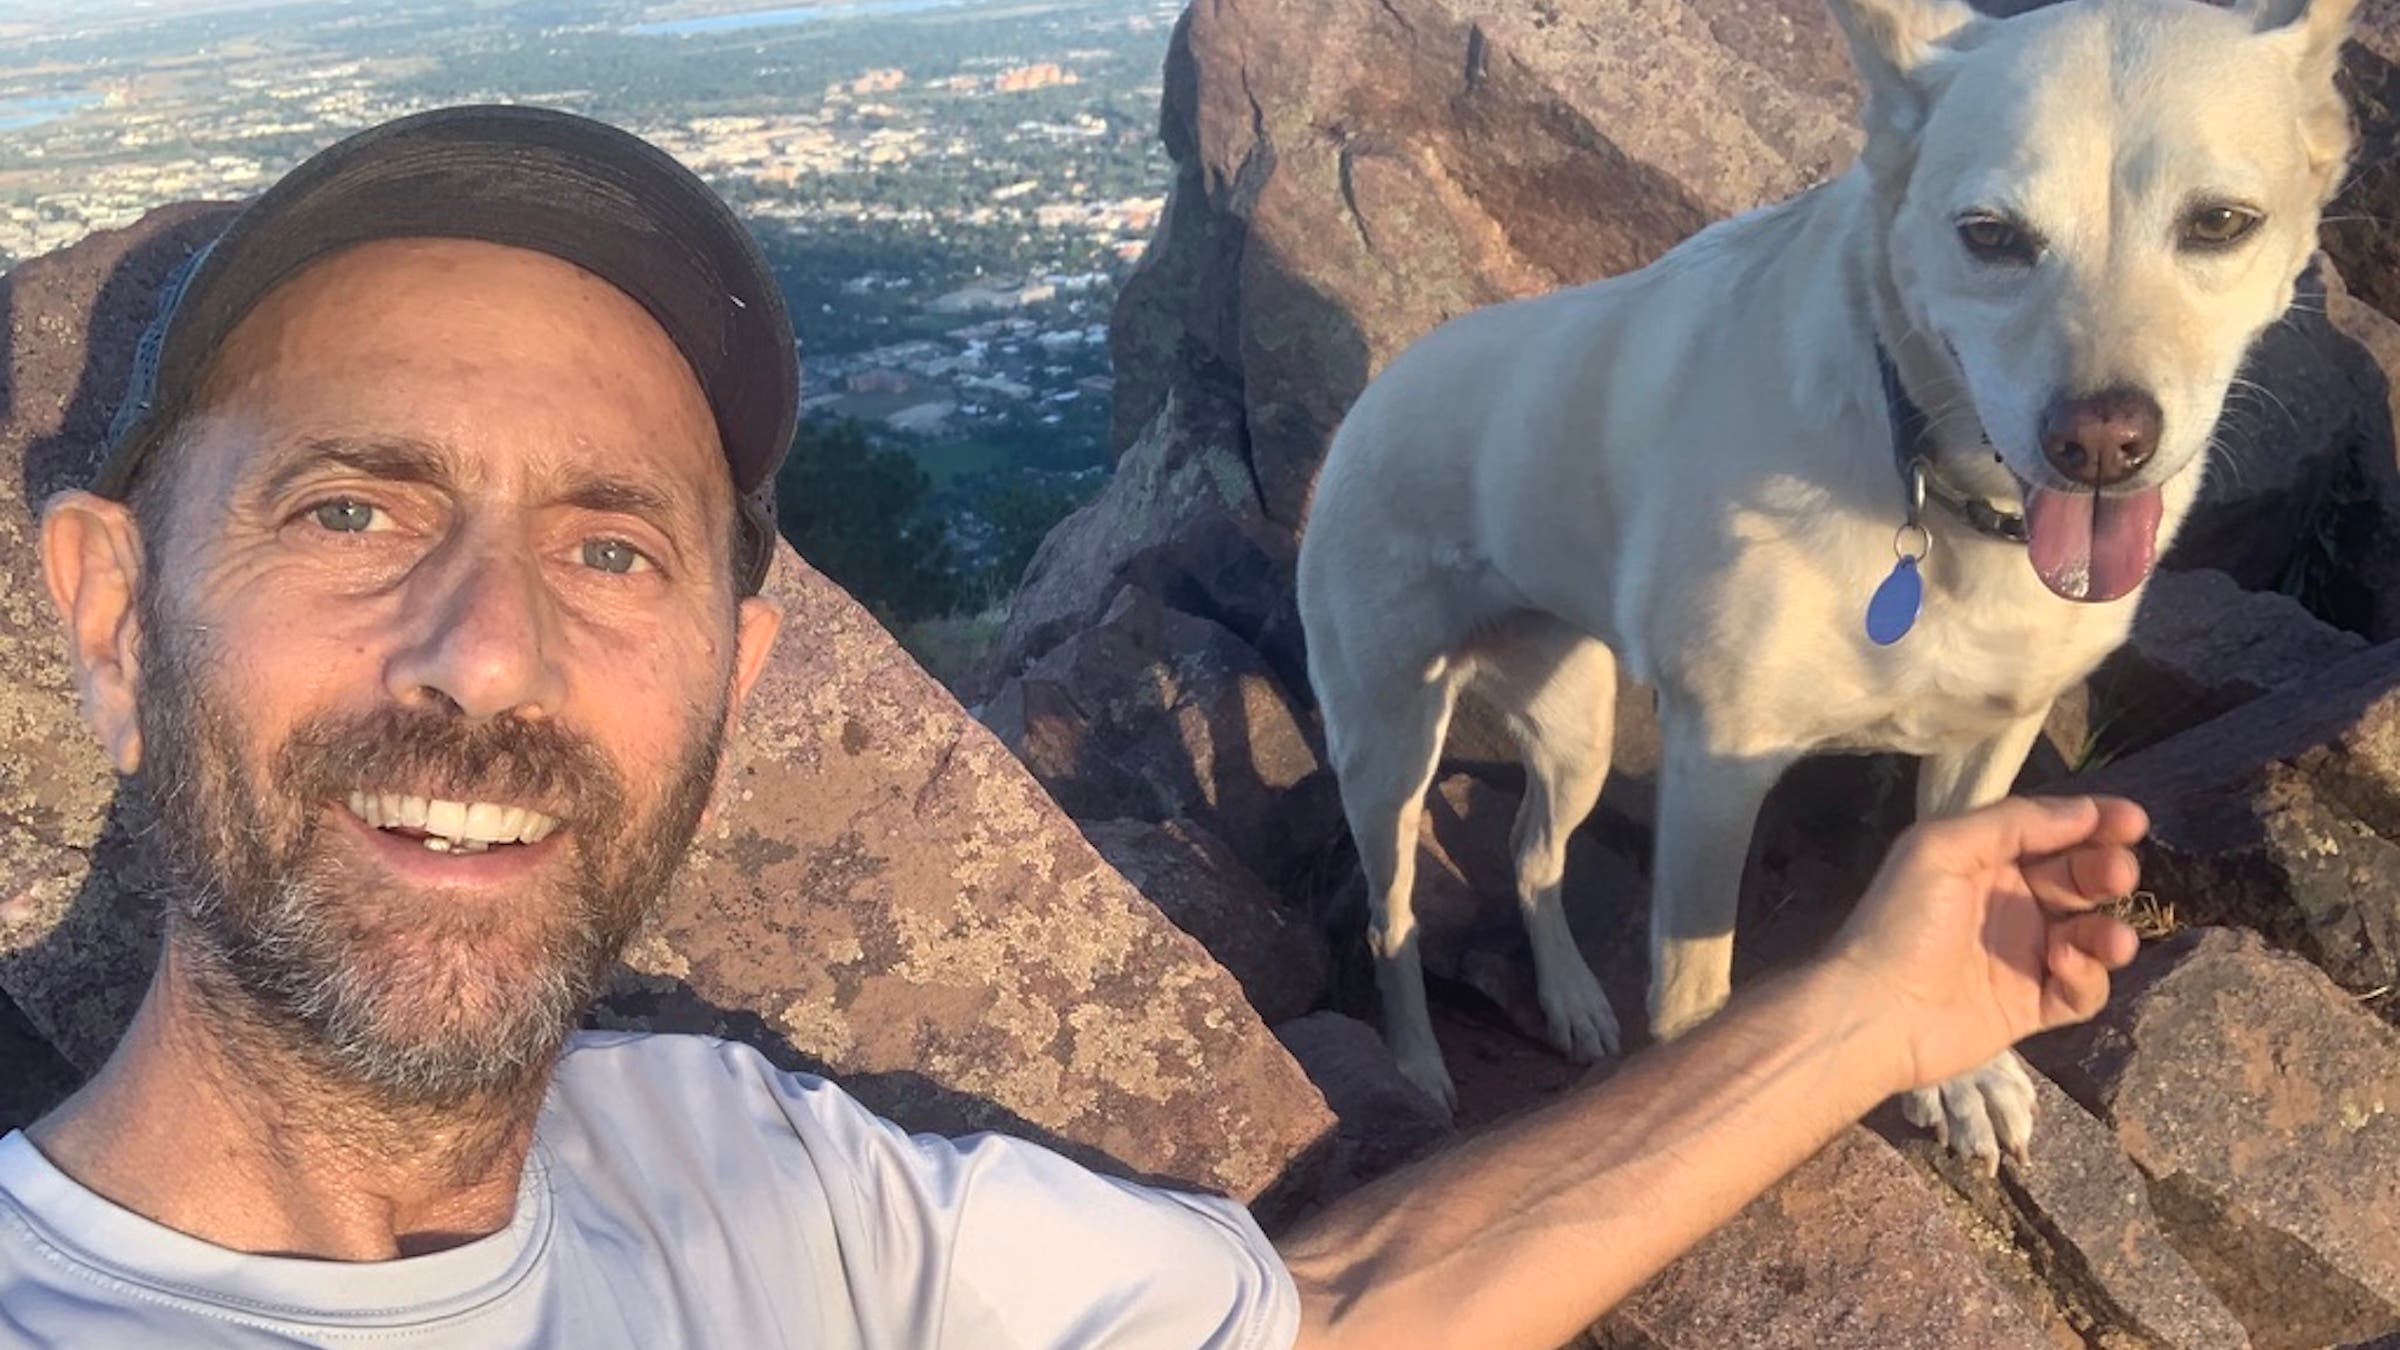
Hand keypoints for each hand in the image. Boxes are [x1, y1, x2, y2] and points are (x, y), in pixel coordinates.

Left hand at [1825, 794, 2146, 1094]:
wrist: (1875, 1012)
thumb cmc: (1901, 922)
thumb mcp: (1942, 849)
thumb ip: (2012, 823)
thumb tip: (2083, 810)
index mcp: (1985, 860)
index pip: (2052, 833)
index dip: (2095, 823)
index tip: (2134, 821)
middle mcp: (2010, 903)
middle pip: (2079, 880)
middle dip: (2107, 872)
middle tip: (2118, 874)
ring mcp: (2024, 955)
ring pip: (2090, 935)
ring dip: (2107, 931)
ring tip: (2107, 938)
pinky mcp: (2032, 1005)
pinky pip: (2082, 989)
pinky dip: (2086, 977)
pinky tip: (2063, 968)